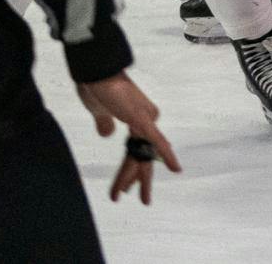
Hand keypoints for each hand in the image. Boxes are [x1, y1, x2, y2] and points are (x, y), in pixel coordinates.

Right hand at [77, 72, 179, 205]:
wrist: (95, 71)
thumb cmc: (96, 86)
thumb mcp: (100, 111)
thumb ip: (105, 122)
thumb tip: (107, 134)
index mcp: (137, 118)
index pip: (134, 150)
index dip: (129, 170)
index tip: (124, 190)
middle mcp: (146, 119)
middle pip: (142, 155)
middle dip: (138, 179)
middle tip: (143, 201)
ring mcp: (145, 119)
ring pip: (142, 154)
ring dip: (135, 177)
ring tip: (140, 199)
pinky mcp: (142, 118)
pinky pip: (155, 141)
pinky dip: (165, 155)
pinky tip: (175, 169)